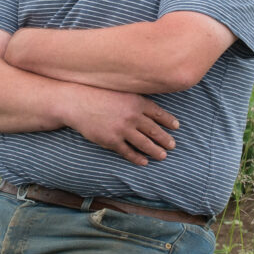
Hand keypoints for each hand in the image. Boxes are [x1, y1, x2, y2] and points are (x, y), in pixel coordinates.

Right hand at [61, 88, 178, 165]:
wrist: (77, 102)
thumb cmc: (97, 94)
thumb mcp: (120, 91)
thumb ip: (135, 98)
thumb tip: (149, 106)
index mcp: (136, 102)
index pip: (158, 113)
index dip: (168, 121)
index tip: (176, 127)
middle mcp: (132, 116)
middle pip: (154, 131)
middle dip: (165, 139)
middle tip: (172, 145)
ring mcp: (122, 129)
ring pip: (144, 144)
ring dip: (155, 151)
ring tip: (162, 156)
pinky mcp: (112, 141)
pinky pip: (128, 152)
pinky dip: (137, 158)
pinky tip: (144, 162)